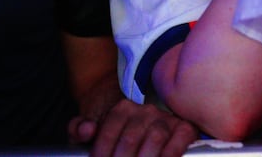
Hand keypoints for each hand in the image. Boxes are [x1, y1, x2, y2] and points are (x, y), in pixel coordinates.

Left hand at [69, 98, 197, 155]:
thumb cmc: (113, 134)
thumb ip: (78, 129)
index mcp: (122, 109)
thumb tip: (87, 129)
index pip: (109, 133)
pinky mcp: (183, 128)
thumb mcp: (91, 130)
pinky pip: (180, 139)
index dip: (102, 154)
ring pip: (155, 137)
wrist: (135, 122)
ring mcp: (165, 119)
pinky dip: (171, 153)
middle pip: (130, 139)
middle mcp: (145, 111)